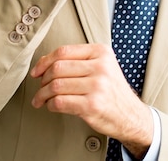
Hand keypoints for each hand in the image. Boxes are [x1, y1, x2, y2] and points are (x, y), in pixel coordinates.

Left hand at [30, 44, 152, 157]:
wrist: (130, 115)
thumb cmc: (111, 90)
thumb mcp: (102, 66)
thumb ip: (77, 61)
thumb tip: (44, 62)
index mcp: (101, 52)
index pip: (64, 51)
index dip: (45, 61)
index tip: (36, 72)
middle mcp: (101, 67)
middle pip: (57, 68)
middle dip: (43, 80)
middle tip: (40, 88)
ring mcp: (97, 86)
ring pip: (56, 86)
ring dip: (43, 94)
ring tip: (40, 99)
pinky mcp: (92, 105)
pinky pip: (60, 102)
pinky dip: (51, 105)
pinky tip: (52, 106)